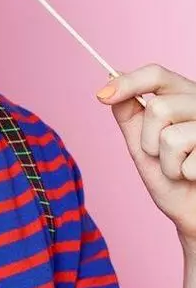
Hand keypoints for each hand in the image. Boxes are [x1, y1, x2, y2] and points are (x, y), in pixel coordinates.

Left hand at [96, 63, 195, 248]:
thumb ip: (129, 112)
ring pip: (171, 137)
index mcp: (182, 96)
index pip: (156, 74)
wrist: (193, 213)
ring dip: (167, 163)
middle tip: (162, 156)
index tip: (101, 96)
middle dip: (149, 141)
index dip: (128, 82)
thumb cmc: (172, 180)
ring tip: (180, 169)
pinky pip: (189, 161)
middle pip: (158, 108)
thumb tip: (110, 77)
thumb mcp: (142, 143)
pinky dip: (184, 175)